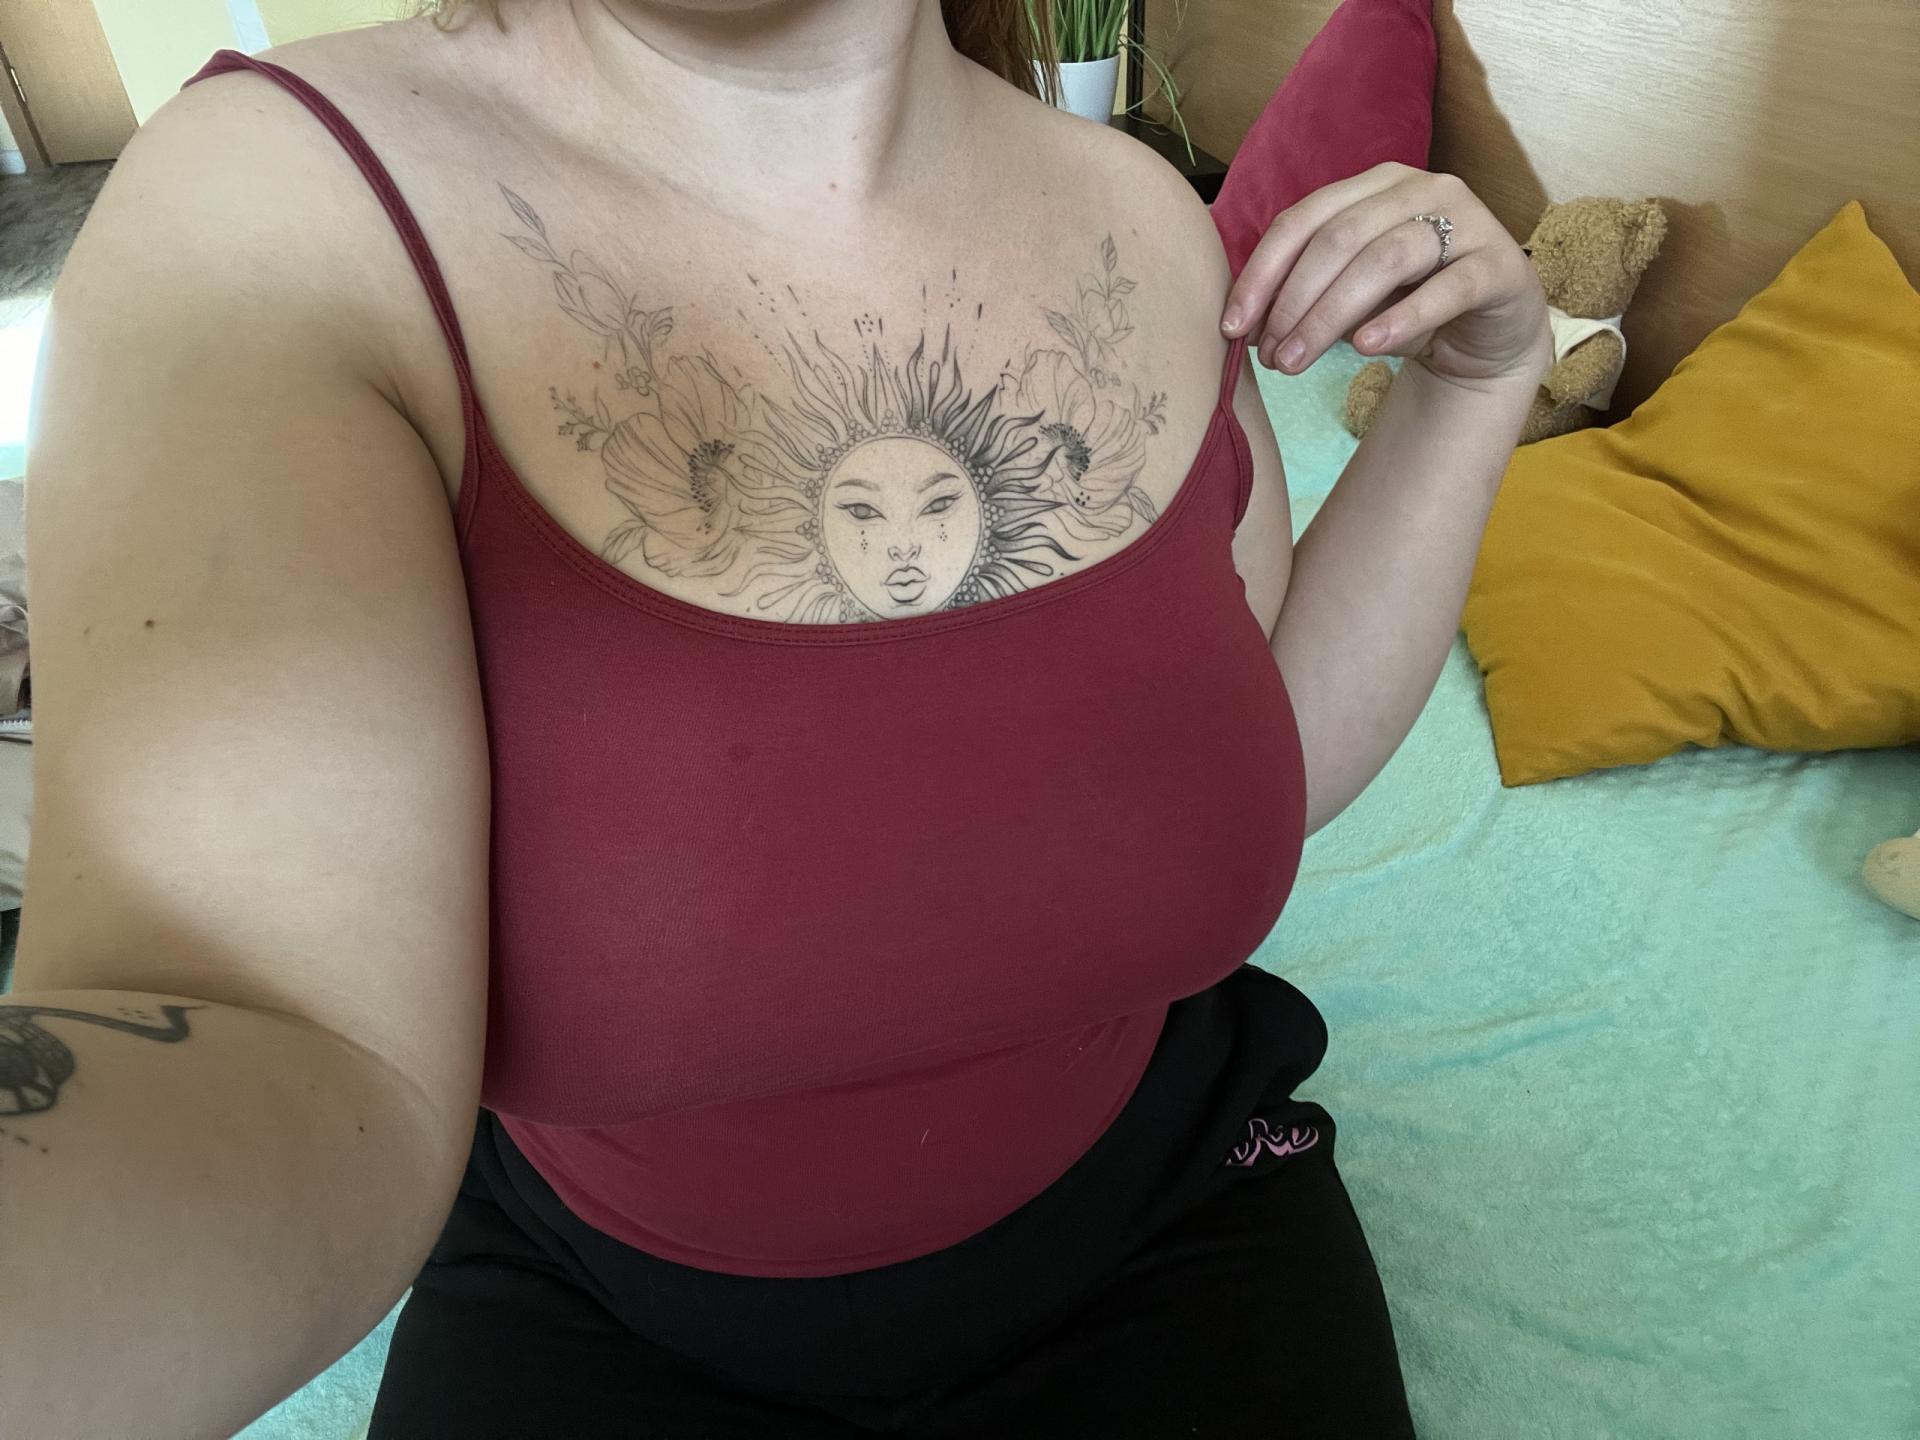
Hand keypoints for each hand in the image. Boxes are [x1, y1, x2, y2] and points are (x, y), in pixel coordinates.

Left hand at [1221, 162, 1550, 392]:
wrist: (1488, 335)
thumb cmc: (1409, 307)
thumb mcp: (1349, 298)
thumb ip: (1304, 296)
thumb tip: (1242, 324)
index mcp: (1375, 186)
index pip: (1303, 219)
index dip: (1261, 272)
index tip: (1231, 326)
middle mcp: (1421, 189)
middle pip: (1339, 239)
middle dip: (1293, 302)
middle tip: (1269, 357)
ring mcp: (1466, 220)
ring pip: (1385, 259)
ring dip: (1331, 315)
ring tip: (1297, 362)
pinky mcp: (1498, 264)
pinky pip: (1447, 288)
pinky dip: (1402, 318)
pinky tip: (1365, 348)